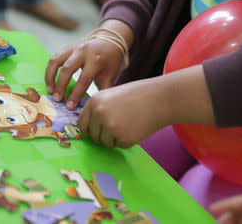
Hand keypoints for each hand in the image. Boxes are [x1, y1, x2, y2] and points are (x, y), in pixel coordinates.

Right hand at [45, 20, 133, 109]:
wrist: (109, 43)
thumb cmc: (109, 63)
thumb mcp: (110, 76)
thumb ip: (103, 90)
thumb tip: (94, 107)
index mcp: (96, 61)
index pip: (84, 80)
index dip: (75, 94)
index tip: (69, 106)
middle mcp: (83, 52)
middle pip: (67, 70)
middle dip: (61, 86)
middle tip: (57, 99)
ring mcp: (73, 48)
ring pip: (56, 62)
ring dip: (50, 77)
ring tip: (50, 91)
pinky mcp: (67, 48)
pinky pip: (54, 58)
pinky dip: (50, 70)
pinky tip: (50, 81)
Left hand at [77, 65, 214, 147]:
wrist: (159, 99)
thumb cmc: (137, 97)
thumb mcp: (112, 96)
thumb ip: (99, 110)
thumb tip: (89, 129)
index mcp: (94, 102)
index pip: (82, 124)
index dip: (90, 130)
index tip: (96, 132)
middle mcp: (99, 113)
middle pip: (93, 136)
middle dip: (103, 137)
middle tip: (118, 128)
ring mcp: (110, 126)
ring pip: (105, 143)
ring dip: (115, 139)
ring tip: (129, 124)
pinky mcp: (122, 137)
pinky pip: (119, 145)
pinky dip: (127, 141)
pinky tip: (136, 128)